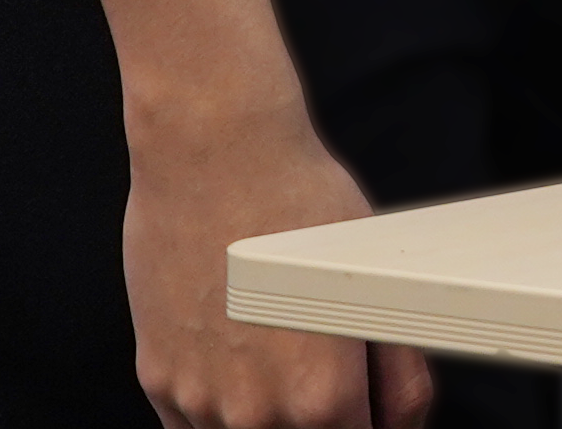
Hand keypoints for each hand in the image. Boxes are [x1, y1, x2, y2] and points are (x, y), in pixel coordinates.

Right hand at [125, 96, 428, 428]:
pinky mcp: (158, 381)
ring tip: (284, 352)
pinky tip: (241, 360)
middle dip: (326, 419)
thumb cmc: (299, 203)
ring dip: (270, 419)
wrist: (216, 159)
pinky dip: (220, 411)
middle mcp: (255, 413)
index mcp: (321, 397)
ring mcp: (199, 402)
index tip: (370, 409)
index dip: (375, 427)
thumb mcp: (379, 282)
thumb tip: (402, 421)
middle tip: (331, 371)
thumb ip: (398, 372)